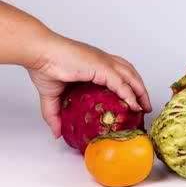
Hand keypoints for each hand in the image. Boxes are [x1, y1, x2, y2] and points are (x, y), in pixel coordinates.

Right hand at [27, 34, 151, 137]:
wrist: (39, 53)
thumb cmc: (44, 66)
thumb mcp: (52, 96)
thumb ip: (55, 115)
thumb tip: (56, 133)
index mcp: (96, 64)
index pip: (120, 73)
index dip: (130, 86)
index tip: (134, 101)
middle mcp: (104, 61)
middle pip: (131, 74)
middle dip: (141, 90)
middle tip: (145, 106)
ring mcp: (105, 63)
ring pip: (131, 77)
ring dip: (141, 92)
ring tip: (144, 107)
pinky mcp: (103, 67)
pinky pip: (122, 84)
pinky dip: (130, 95)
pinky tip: (134, 106)